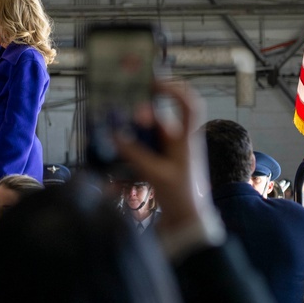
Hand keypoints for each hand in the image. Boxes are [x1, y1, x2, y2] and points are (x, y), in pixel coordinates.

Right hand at [114, 81, 211, 233]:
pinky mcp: (159, 159)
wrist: (187, 218)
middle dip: (141, 109)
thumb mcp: (157, 174)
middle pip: (160, 115)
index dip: (174, 89)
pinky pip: (143, 145)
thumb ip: (136, 154)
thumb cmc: (181, 196)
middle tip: (123, 107)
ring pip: (149, 130)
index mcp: (187, 138)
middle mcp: (178, 139)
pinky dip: (130, 144)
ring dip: (133, 129)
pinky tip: (117, 147)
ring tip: (114, 129)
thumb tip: (116, 135)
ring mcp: (168, 149)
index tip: (154, 83)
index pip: (189, 104)